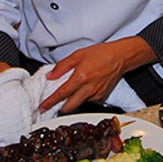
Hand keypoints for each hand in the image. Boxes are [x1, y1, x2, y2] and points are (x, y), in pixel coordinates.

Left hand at [39, 37, 155, 113]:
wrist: (120, 57)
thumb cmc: (101, 53)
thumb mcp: (78, 54)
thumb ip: (62, 66)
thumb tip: (50, 75)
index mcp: (80, 77)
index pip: (61, 94)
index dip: (50, 102)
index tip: (42, 106)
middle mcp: (88, 89)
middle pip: (69, 107)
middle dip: (59, 107)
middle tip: (52, 104)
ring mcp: (96, 95)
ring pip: (78, 104)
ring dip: (71, 102)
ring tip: (71, 91)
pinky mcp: (102, 97)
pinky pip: (88, 101)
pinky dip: (82, 97)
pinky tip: (84, 88)